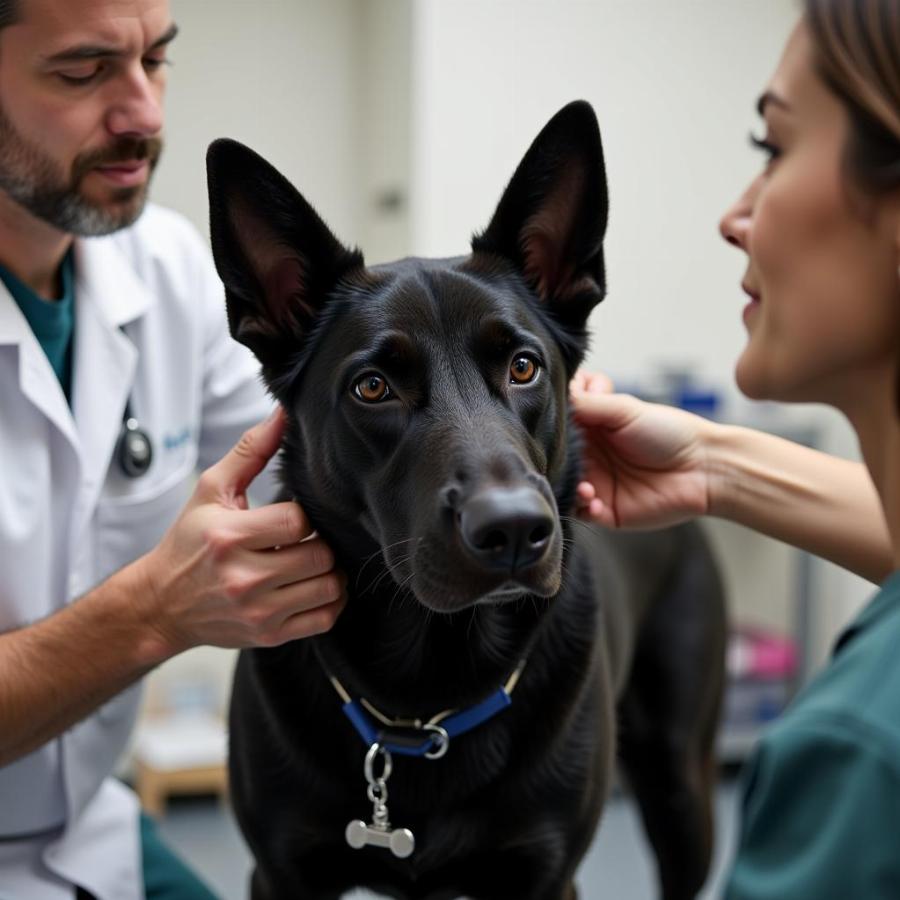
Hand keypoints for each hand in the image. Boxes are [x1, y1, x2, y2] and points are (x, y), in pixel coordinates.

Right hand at [135, 407, 344, 651]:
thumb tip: (284, 413)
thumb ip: (251, 451)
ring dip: (328, 570)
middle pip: (320, 555)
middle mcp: (244, 579)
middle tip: (305, 539)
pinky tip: (313, 586)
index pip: (298, 522)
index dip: (304, 516)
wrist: (161, 604)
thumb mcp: (211, 491)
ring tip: (310, 560)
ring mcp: (259, 612)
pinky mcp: (269, 636)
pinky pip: (325, 618)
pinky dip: (330, 600)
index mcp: (229, 538)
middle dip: (320, 542)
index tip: (291, 516)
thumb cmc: (189, 541)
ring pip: (329, 586)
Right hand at [569, 372, 712, 529]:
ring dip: (568, 485)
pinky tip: (593, 498)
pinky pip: (581, 512)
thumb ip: (588, 402)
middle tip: (562, 456)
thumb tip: (557, 395)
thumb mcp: (624, 408)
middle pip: (555, 456)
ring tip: (585, 485)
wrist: (704, 469)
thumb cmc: (670, 432)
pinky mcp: (606, 509)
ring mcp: (596, 482)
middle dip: (555, 458)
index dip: (551, 420)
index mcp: (592, 425)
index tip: (555, 418)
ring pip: (563, 485)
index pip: (557, 421)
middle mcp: (590, 454)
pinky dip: (582, 506)